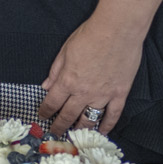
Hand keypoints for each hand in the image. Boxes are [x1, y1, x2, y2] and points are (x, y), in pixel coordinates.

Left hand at [39, 11, 143, 133]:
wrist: (118, 29)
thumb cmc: (91, 35)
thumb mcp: (65, 49)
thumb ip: (55, 70)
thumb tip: (46, 86)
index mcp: (67, 80)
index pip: (52, 102)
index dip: (45, 111)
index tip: (42, 116)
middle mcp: (83, 92)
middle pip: (68, 115)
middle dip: (59, 126)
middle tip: (55, 132)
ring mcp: (103, 95)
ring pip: (89, 119)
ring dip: (80, 129)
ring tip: (75, 134)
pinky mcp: (120, 93)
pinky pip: (113, 115)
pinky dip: (107, 126)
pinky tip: (102, 132)